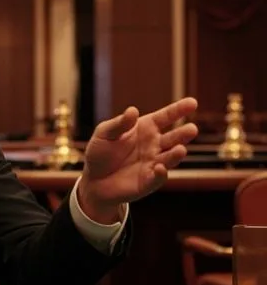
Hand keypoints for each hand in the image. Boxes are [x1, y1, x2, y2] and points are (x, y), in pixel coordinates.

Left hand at [79, 97, 198, 221]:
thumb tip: (132, 110)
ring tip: (180, 149)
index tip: (192, 102)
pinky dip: (160, 173)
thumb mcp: (105, 133)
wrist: (93, 180)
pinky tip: (160, 168)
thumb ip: (119, 124)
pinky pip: (158, 177)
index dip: (178, 110)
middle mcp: (154, 145)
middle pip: (173, 138)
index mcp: (146, 128)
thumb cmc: (100, 152)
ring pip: (170, 158)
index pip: (165, 117)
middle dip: (183, 134)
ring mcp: (154, 163)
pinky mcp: (149, 181)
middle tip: (192, 129)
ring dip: (176, 154)